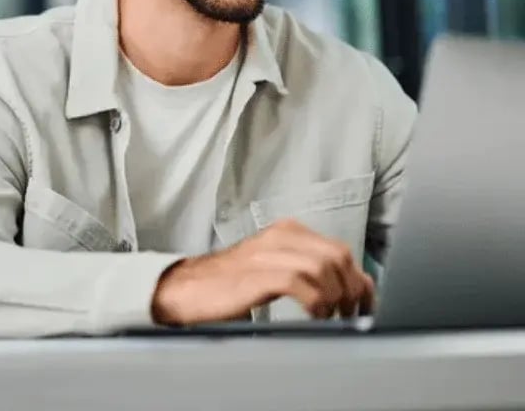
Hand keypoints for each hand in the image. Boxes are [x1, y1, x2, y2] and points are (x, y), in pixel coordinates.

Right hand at [150, 218, 374, 325]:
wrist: (185, 288)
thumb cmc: (229, 285)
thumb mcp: (273, 270)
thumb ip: (308, 272)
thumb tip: (351, 289)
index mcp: (286, 232)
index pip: (340, 250)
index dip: (360, 281)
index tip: (364, 305)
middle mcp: (279, 236)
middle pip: (337, 256)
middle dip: (352, 290)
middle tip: (350, 315)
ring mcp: (267, 253)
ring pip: (323, 268)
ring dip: (335, 298)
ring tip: (331, 318)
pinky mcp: (257, 274)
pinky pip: (301, 284)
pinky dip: (316, 303)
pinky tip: (314, 317)